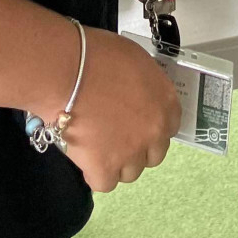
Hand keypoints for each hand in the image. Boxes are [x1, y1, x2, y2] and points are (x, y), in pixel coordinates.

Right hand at [55, 28, 180, 191]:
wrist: (67, 72)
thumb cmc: (97, 55)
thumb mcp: (135, 61)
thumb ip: (144, 85)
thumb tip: (137, 94)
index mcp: (166, 102)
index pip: (170, 126)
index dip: (152, 126)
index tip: (135, 122)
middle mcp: (154, 131)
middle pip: (153, 155)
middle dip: (137, 148)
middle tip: (115, 135)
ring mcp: (131, 153)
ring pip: (130, 172)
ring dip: (117, 162)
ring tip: (96, 145)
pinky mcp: (104, 168)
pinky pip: (104, 182)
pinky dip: (95, 173)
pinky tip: (85, 157)